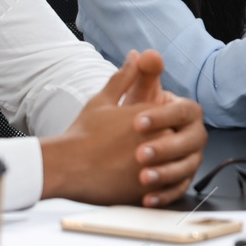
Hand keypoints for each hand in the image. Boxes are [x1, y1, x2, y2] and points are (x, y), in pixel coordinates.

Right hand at [40, 51, 207, 206]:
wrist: (66, 166)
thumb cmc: (82, 134)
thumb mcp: (102, 101)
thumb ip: (124, 78)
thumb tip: (136, 56)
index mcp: (151, 115)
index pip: (176, 116)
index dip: (167, 122)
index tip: (151, 129)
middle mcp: (158, 138)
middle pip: (179, 140)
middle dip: (170, 144)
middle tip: (149, 150)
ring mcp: (156, 164)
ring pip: (177, 166)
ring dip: (168, 167)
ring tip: (147, 168)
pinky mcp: (149, 189)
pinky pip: (168, 190)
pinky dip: (162, 188)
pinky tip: (147, 185)